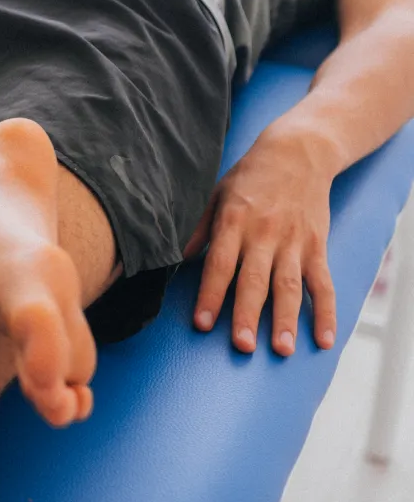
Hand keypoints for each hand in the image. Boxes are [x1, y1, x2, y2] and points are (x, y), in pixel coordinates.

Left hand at [189, 126, 338, 355]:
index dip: (210, 295)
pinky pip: (323, 284)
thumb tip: (175, 258)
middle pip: (255, 280)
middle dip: (247, 315)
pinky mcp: (317, 247)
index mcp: (234, 222)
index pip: (220, 265)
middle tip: (242, 346)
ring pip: (290, 286)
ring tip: (281, 349)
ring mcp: (294, 243)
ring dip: (286, 319)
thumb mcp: (216, 195)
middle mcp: (265, 235)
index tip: (202, 323)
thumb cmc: (249, 176)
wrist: (299, 153)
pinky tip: (324, 339)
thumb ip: (198, 229)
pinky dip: (326, 312)